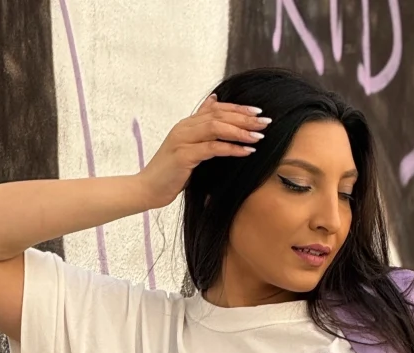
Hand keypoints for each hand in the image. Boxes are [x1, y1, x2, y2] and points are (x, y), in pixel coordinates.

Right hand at [137, 95, 269, 209]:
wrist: (147, 189)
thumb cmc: (169, 173)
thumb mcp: (186, 147)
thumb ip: (200, 128)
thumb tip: (213, 101)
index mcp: (186, 124)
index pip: (216, 109)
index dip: (238, 108)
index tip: (258, 111)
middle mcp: (184, 128)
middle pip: (219, 115)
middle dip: (244, 117)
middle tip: (265, 121)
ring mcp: (183, 140)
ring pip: (216, 128)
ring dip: (240, 131)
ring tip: (259, 136)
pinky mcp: (183, 156)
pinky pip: (212, 148)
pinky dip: (231, 148)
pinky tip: (246, 151)